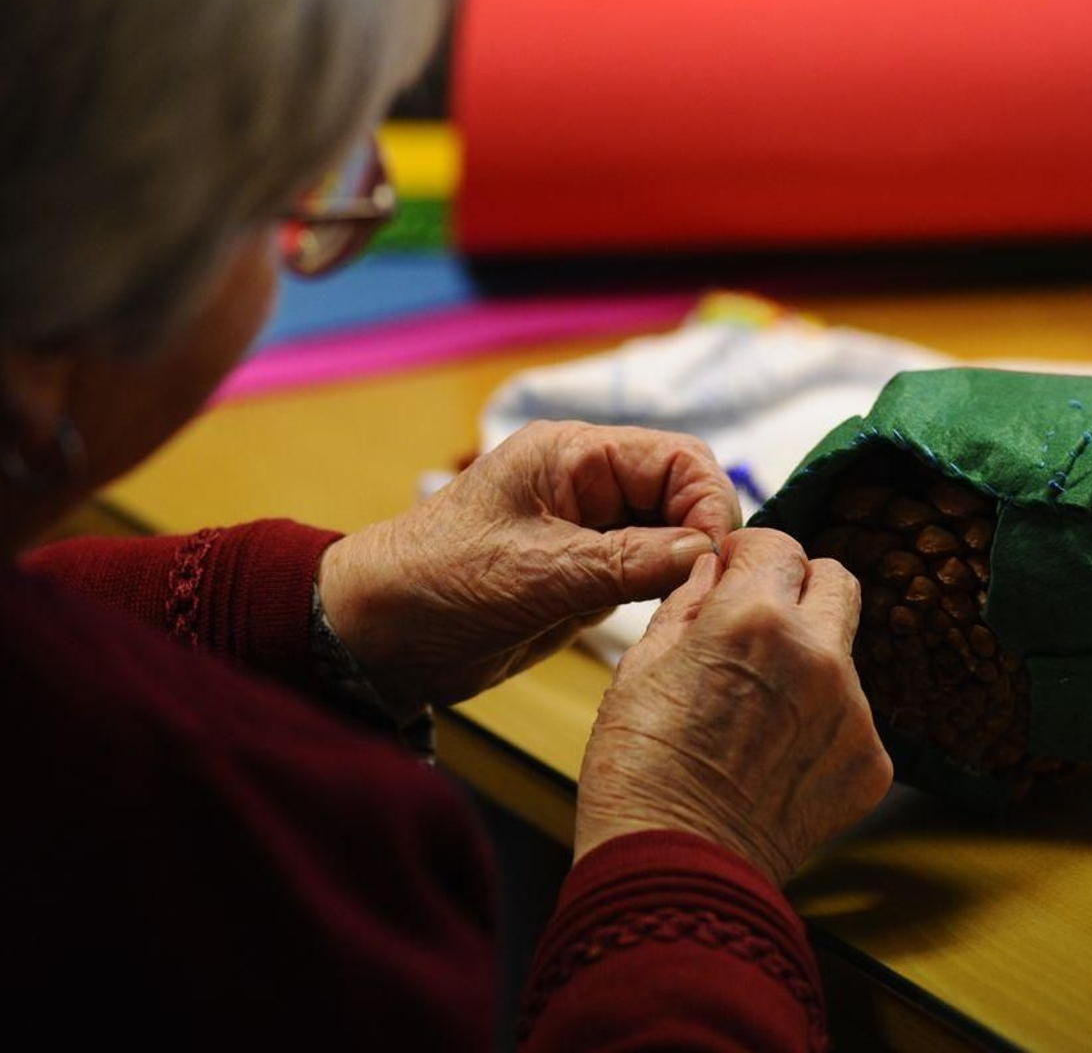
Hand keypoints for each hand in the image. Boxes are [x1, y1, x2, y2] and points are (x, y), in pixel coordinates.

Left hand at [318, 420, 739, 708]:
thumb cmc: (436, 583)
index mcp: (572, 455)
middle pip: (683, 496)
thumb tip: (707, 551)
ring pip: (672, 539)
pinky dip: (662, 597)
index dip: (709, 503)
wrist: (376, 637)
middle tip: (705, 591)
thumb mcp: (537, 573)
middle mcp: (587, 485)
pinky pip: (647, 576)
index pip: (678, 458)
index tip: (715, 558)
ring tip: (684, 609)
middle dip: (703, 538)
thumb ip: (627, 560)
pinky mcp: (585, 575)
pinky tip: (660, 622)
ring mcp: (589, 531)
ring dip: (684, 571)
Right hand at [574, 528, 893, 885]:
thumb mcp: (642, 666)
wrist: (675, 871)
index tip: (733, 574)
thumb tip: (713, 571)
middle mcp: (819, 654)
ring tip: (756, 710)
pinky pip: (853, 717)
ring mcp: (854, 712)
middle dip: (798, 588)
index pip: (779, 544)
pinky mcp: (871, 764)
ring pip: (844, 651)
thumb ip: (689, 604)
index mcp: (755, 617)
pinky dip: (820, 723)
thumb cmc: (639, 769)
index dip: (749, 556)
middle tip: (759, 623)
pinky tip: (775, 756)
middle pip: (837, 579)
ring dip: (809, 659)